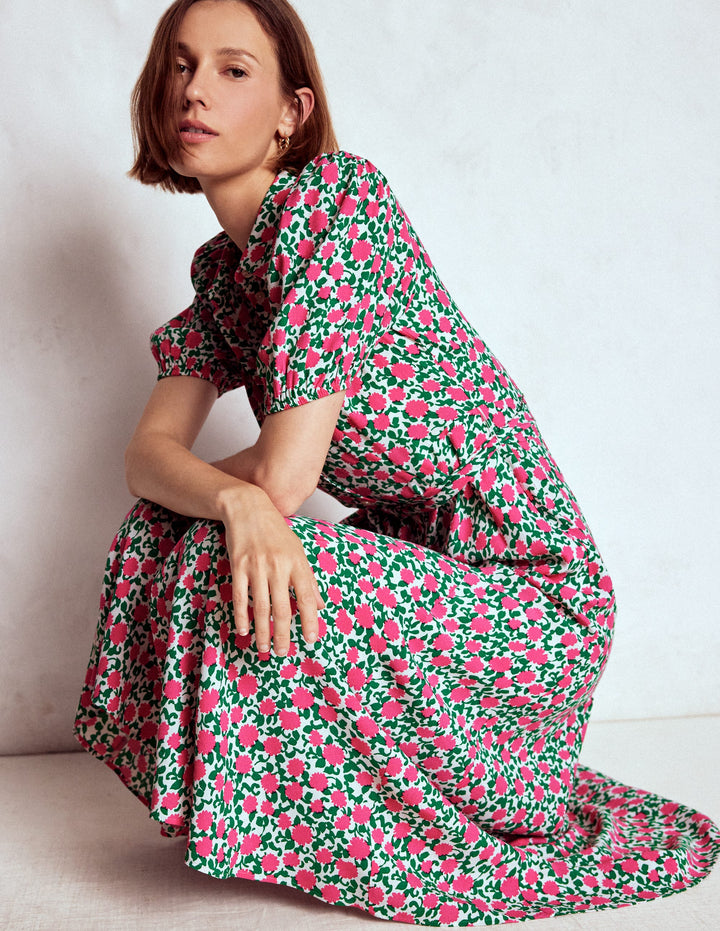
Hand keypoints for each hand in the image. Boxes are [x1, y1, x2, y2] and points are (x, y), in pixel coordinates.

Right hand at [220, 487, 323, 656]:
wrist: (249, 508)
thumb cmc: (276, 531)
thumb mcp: (298, 552)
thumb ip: (308, 580)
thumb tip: (321, 606)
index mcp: (297, 563)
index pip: (307, 598)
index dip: (310, 621)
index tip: (311, 640)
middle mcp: (279, 566)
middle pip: (282, 608)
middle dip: (283, 634)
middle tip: (283, 653)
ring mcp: (257, 567)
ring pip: (260, 606)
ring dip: (262, 631)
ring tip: (264, 648)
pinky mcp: (238, 566)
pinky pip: (240, 596)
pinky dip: (241, 616)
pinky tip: (244, 630)